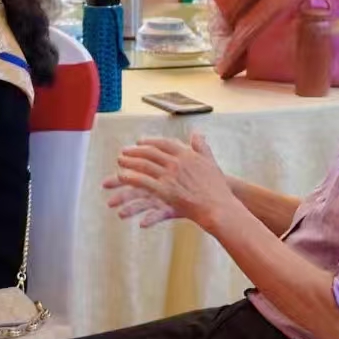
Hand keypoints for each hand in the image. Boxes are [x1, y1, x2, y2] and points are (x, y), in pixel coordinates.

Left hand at [109, 134, 235, 230]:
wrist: (219, 205)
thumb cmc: (217, 186)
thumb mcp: (210, 161)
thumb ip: (202, 146)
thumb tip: (197, 133)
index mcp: (187, 153)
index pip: (164, 143)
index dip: (151, 141)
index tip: (140, 141)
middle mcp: (177, 162)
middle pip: (151, 153)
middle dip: (135, 151)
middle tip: (124, 152)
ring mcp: (171, 176)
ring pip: (144, 166)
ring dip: (130, 162)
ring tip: (119, 162)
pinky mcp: (165, 191)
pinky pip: (144, 182)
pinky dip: (131, 178)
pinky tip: (122, 177)